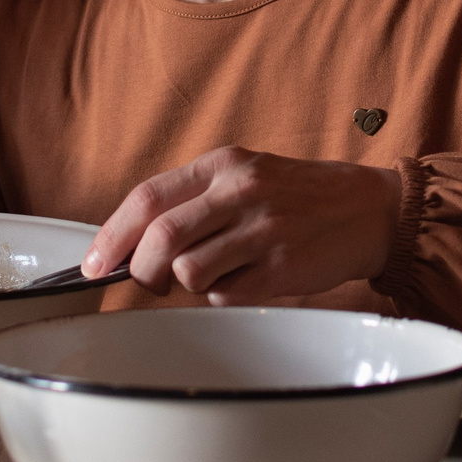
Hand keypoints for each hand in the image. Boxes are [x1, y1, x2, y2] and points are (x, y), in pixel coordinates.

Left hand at [87, 147, 401, 306]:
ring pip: (187, 272)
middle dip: (139, 269)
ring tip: (213, 274)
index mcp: (223, 165)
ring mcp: (263, 229)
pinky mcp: (281, 267)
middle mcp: (241, 191)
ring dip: (185, 285)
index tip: (94, 263)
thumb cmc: (297, 197)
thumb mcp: (245, 176)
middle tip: (148, 281)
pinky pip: (224, 295)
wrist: (368, 210)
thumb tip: (132, 244)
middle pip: (159, 237)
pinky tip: (245, 280)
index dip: (111, 234)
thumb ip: (194, 201)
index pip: (147, 198)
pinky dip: (221, 296)